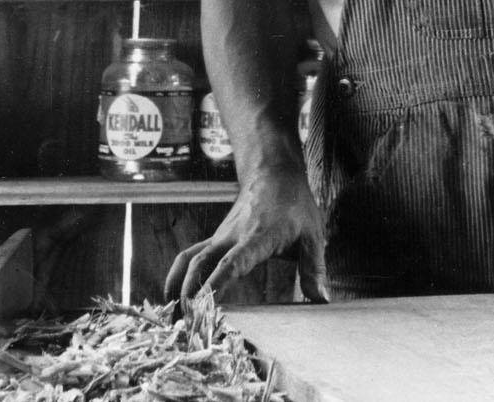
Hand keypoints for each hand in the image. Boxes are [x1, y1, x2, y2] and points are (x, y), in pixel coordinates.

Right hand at [164, 164, 328, 303]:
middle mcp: (233, 237)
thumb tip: (321, 299)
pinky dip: (178, 274)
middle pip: (203, 262)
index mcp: (258, 237)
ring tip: (174, 315)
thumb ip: (314, 268)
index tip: (204, 303)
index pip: (233, 262)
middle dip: (191, 291)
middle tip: (186, 321)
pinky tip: (172, 295)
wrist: (274, 173)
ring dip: (180, 285)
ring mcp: (220, 236)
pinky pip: (190, 254)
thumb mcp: (313, 234)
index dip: (217, 283)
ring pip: (191, 258)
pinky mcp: (215, 237)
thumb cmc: (295, 204)